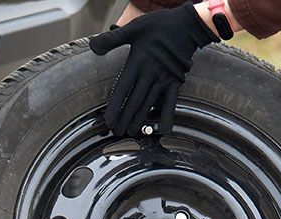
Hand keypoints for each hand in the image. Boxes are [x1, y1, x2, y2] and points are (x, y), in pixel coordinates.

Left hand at [90, 2, 217, 135]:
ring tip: (132, 132)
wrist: (187, 24)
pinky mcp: (176, 81)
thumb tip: (93, 46)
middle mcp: (150, 74)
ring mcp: (164, 79)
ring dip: (140, 119)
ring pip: (149, 104)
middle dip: (124, 118)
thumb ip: (112, 40)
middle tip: (117, 132)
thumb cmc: (159, 25)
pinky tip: (164, 129)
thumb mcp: (133, 28)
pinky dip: (167, 116)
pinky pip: (172, 102)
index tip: (108, 121)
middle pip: (134, 101)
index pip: (122, 89)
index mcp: (137, 63)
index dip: (115, 107)